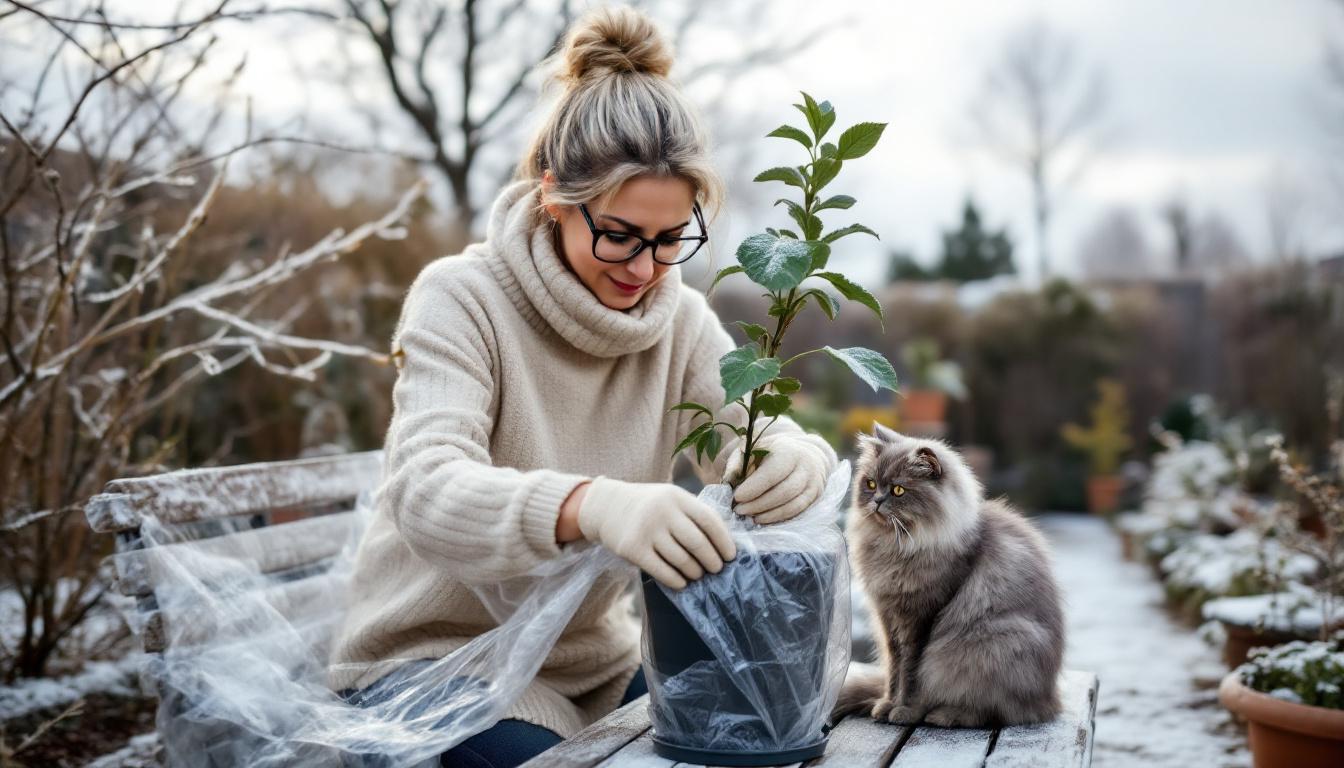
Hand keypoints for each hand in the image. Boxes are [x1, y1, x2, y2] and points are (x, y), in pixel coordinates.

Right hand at [577, 477, 736, 589]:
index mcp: (677, 497)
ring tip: (698, 574)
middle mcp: (662, 511)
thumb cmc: (649, 506)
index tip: (731, 556)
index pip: (709, 521)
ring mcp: (646, 530)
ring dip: (695, 572)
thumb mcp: (671, 498)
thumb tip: (724, 543)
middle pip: (698, 543)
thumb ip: (693, 514)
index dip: (724, 541)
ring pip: (682, 560)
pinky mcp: (633, 549)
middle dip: (712, 561)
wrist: (607, 506)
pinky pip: (663, 571)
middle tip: (716, 569)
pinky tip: (682, 582)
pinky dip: (677, 581)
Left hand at [726, 433, 832, 524]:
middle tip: (738, 510)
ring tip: (748, 516)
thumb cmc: (773, 452)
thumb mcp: (755, 448)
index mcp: (789, 452)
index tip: (736, 497)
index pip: (773, 473)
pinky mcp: (814, 497)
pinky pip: (796, 512)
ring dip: (767, 514)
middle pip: (783, 492)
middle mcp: (806, 468)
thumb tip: (728, 480)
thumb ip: (740, 461)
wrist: (806, 454)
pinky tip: (761, 519)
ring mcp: (814, 484)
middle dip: (758, 504)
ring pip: (791, 505)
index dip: (754, 488)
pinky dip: (777, 517)